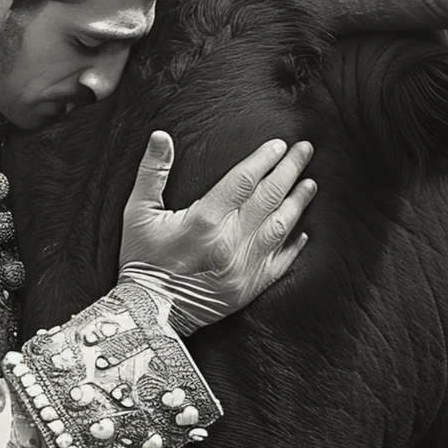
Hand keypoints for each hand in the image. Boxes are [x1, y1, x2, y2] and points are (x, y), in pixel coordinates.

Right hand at [117, 131, 315, 334]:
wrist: (148, 312)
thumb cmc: (141, 260)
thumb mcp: (137, 212)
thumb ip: (151, 172)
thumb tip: (160, 136)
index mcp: (205, 220)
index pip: (243, 180)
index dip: (263, 159)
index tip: (279, 144)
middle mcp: (230, 242)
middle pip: (268, 197)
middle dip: (289, 170)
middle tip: (306, 150)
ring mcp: (244, 267)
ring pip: (280, 227)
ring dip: (297, 203)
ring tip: (310, 183)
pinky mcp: (249, 288)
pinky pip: (280, 263)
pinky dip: (294, 246)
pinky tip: (303, 231)